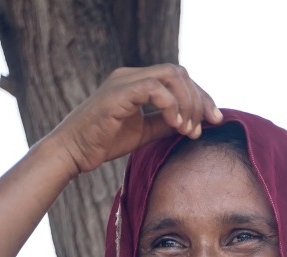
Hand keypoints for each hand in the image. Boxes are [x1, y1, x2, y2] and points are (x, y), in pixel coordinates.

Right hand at [47, 64, 222, 175]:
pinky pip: (154, 88)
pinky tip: (175, 125)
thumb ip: (165, 123)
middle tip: (204, 127)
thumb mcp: (143, 132)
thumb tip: (193, 123)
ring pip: (171, 75)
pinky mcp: (118, 93)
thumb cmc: (102, 143)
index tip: (214, 120)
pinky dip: (171, 105)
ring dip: (187, 103)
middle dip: (200, 99)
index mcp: (136, 82)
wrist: (72, 152)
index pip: (178, 78)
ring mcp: (123, 81)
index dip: (201, 97)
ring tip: (188, 130)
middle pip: (179, 73)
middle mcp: (130, 75)